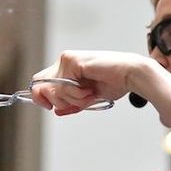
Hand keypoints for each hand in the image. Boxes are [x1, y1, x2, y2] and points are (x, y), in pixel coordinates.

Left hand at [30, 50, 153, 114]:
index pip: (40, 81)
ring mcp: (66, 60)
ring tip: (89, 94)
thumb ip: (71, 103)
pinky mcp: (72, 61)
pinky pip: (63, 87)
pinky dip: (77, 95)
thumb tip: (56, 110)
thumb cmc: (114, 82)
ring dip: (73, 99)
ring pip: (53, 90)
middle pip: (41, 87)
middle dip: (57, 100)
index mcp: (67, 69)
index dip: (40, 96)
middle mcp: (64, 62)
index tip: (49, 107)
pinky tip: (90, 90)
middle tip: (78, 100)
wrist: (130, 75)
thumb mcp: (87, 98)